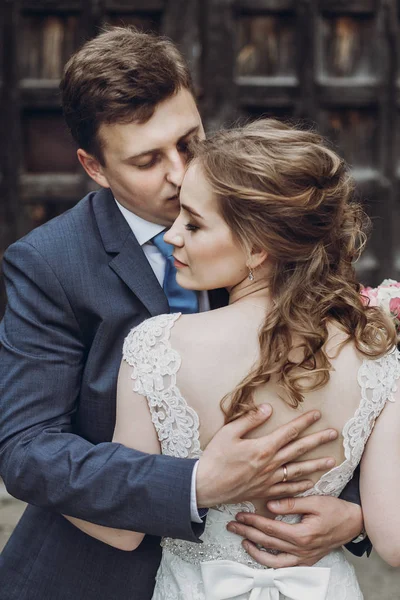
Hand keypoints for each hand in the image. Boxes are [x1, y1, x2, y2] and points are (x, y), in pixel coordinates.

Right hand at [196, 405, 337, 507]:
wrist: (205, 486)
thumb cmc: (215, 458)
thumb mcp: (229, 432)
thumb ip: (250, 419)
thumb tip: (267, 408)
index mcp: (263, 448)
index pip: (289, 431)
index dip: (304, 422)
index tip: (317, 414)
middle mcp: (270, 464)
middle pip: (299, 450)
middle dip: (318, 440)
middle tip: (334, 434)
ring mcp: (269, 480)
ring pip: (298, 471)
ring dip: (316, 465)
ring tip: (332, 461)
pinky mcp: (265, 492)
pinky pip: (288, 489)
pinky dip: (301, 486)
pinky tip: (310, 483)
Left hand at [228, 496, 362, 566]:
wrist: (353, 524)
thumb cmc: (335, 510)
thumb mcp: (315, 501)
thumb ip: (291, 503)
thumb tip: (269, 505)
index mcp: (301, 535)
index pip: (269, 528)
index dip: (252, 521)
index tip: (240, 514)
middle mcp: (300, 550)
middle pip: (267, 543)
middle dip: (246, 533)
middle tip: (232, 525)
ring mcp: (303, 558)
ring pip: (272, 560)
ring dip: (254, 550)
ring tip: (242, 540)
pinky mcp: (305, 561)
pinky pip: (282, 566)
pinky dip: (268, 561)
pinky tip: (259, 552)